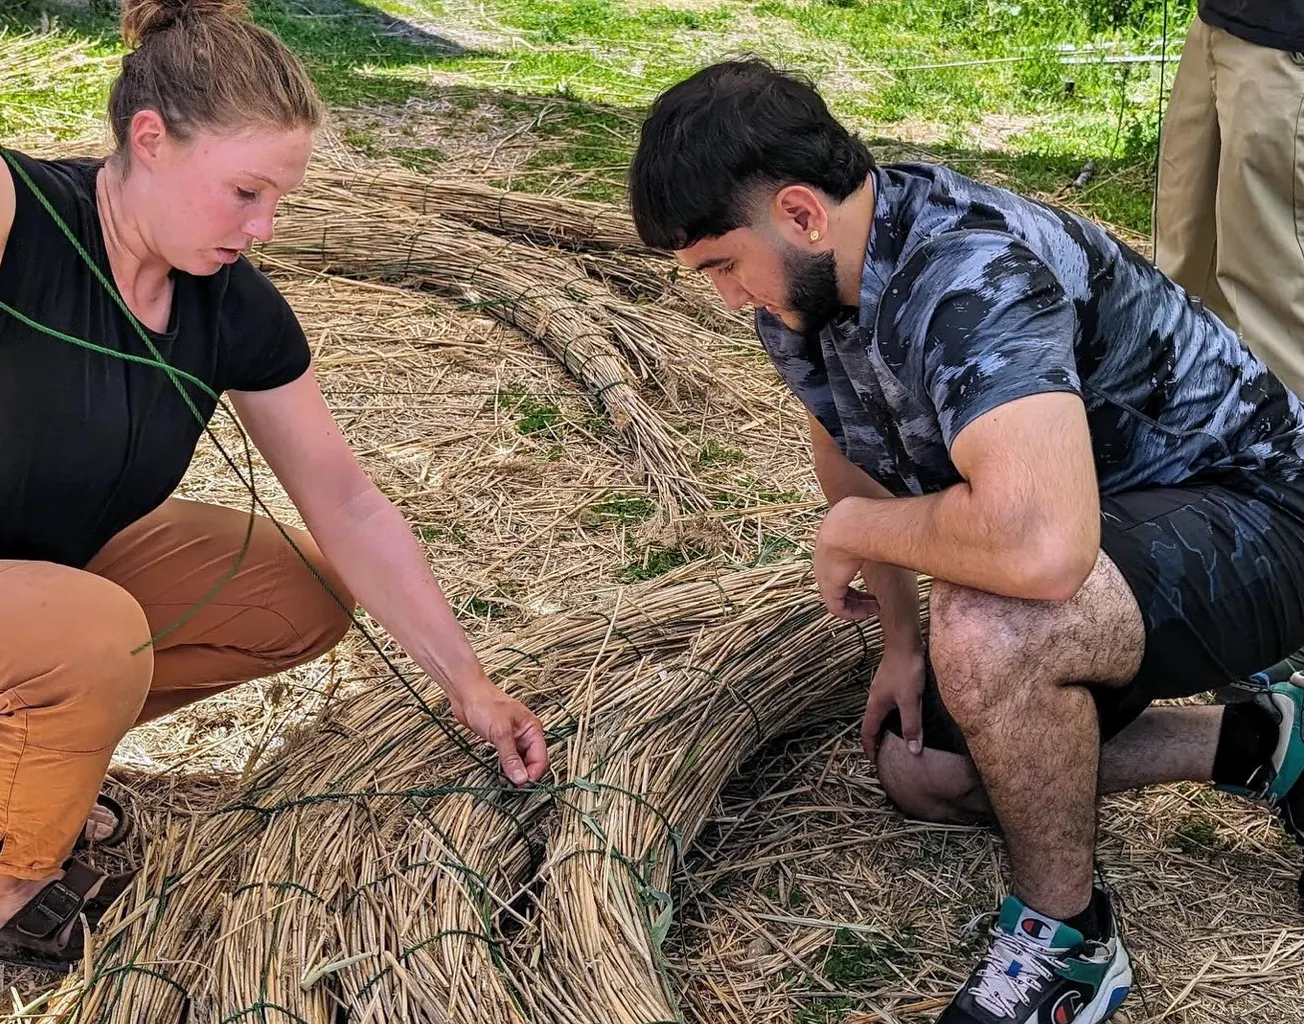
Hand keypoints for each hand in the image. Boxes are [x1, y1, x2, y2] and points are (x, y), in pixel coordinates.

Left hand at [451, 679, 548, 785]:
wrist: (466, 694)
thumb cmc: (485, 704)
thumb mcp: (500, 733)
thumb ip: (511, 758)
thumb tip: (521, 779)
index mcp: (533, 729)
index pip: (541, 758)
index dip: (533, 773)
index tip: (521, 785)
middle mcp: (526, 734)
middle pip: (533, 761)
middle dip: (524, 774)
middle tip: (512, 785)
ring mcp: (514, 737)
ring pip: (521, 761)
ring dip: (515, 771)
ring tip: (505, 781)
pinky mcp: (501, 740)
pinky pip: (509, 757)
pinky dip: (506, 766)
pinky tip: (500, 773)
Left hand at [813, 504, 878, 620]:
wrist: (850, 525)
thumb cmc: (865, 522)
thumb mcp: (869, 529)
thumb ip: (876, 536)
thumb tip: (895, 533)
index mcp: (831, 547)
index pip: (840, 568)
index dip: (856, 576)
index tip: (872, 581)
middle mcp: (824, 563)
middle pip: (839, 584)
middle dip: (858, 595)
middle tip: (875, 600)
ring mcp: (824, 576)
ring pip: (838, 599)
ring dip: (859, 605)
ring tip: (875, 607)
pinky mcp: (828, 588)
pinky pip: (838, 609)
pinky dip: (854, 613)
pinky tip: (868, 612)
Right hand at [860, 646, 925, 762]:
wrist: (904, 642)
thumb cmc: (906, 670)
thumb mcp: (910, 700)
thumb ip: (912, 725)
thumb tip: (913, 751)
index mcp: (875, 706)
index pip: (867, 733)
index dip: (870, 749)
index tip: (875, 763)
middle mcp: (874, 699)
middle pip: (871, 725)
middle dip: (877, 741)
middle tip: (885, 755)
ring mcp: (881, 690)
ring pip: (880, 715)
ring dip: (884, 729)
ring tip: (895, 740)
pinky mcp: (890, 683)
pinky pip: (888, 706)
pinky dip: (892, 717)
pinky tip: (904, 717)